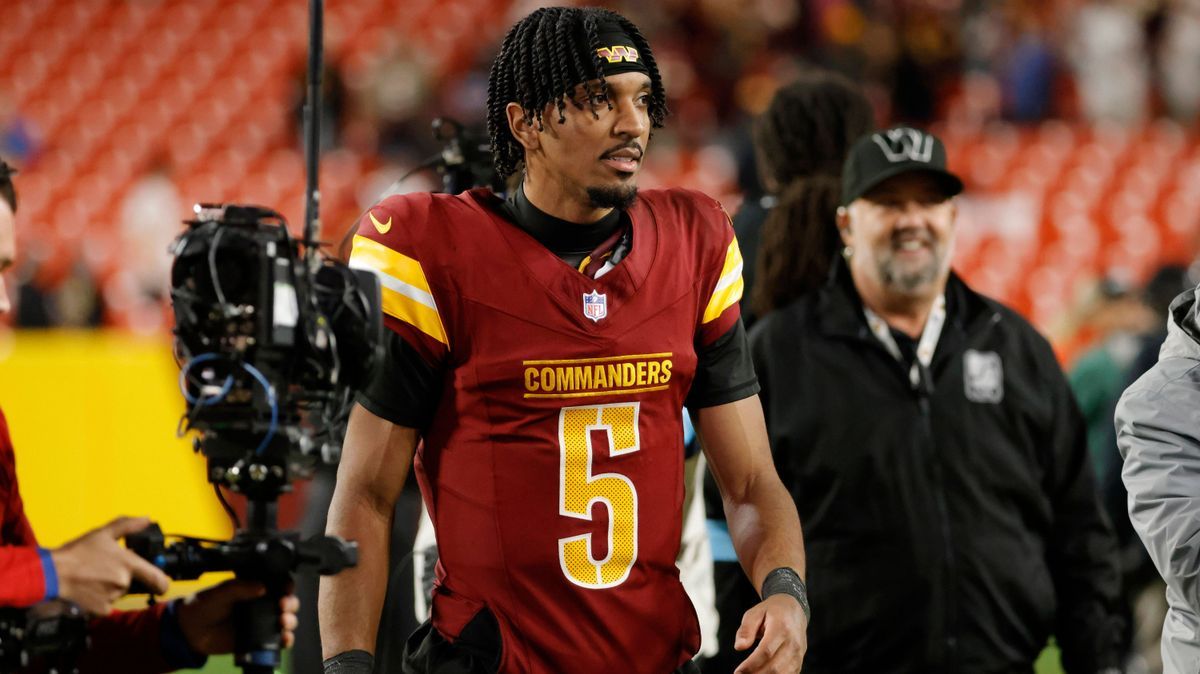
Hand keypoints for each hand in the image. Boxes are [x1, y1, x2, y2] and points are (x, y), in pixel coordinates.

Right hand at [50, 516, 170, 615]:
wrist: (53, 573)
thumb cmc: (78, 552)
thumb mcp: (103, 533)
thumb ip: (128, 525)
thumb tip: (147, 519)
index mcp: (129, 564)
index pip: (159, 579)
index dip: (163, 583)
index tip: (161, 584)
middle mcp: (124, 582)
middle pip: (133, 583)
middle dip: (124, 578)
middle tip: (106, 571)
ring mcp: (113, 597)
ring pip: (119, 594)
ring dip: (112, 588)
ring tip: (94, 577)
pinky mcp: (101, 610)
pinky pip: (107, 605)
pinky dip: (101, 599)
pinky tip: (89, 588)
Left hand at [176, 580, 299, 654]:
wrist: (189, 632)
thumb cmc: (204, 605)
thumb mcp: (220, 592)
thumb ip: (239, 588)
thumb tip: (263, 587)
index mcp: (254, 588)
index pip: (278, 584)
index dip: (287, 586)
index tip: (287, 589)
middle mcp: (261, 604)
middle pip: (287, 602)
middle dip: (291, 604)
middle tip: (283, 606)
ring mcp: (261, 622)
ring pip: (286, 620)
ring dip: (291, 621)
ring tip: (283, 622)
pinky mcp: (258, 640)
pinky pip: (277, 640)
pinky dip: (286, 640)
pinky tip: (284, 639)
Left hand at [733, 593, 807, 673]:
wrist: (794, 610)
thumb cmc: (771, 611)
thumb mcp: (755, 613)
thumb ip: (746, 629)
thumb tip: (739, 647)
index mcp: (781, 627)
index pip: (766, 652)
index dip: (751, 665)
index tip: (738, 672)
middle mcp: (793, 642)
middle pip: (775, 667)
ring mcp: (799, 654)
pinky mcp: (799, 661)